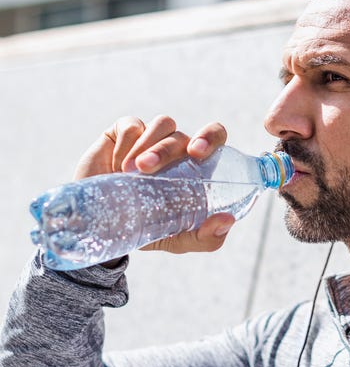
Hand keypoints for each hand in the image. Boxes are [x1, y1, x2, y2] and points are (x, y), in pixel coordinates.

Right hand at [74, 115, 234, 254]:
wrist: (104, 226)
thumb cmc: (149, 229)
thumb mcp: (179, 240)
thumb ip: (207, 237)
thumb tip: (228, 220)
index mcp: (197, 167)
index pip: (215, 137)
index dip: (210, 136)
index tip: (197, 152)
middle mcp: (178, 148)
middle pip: (185, 133)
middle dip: (170, 146)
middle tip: (151, 165)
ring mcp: (153, 137)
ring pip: (161, 126)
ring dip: (147, 148)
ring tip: (131, 173)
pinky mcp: (125, 131)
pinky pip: (132, 127)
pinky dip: (126, 145)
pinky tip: (117, 167)